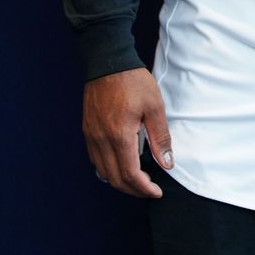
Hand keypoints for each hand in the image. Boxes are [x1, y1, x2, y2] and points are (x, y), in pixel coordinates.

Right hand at [83, 68, 171, 198]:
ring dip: (120, 181)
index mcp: (119, 136)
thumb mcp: (155, 107)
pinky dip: (108, 169)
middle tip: (149, 191)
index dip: (143, 188)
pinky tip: (121, 165)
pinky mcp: (87, 130)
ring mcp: (91, 136)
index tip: (156, 192)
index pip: (129, 174)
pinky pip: (95, 159)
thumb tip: (167, 163)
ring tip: (138, 181)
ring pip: (102, 171)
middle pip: (114, 178)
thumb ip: (160, 137)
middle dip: (133, 190)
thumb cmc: (133, 82)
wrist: (107, 62)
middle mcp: (101, 140)